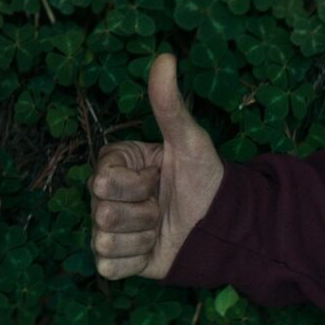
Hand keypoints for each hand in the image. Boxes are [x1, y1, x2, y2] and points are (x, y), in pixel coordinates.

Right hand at [89, 54, 223, 279]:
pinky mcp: (113, 261)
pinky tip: (153, 248)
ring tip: (160, 226)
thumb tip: (165, 57)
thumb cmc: (205, 179)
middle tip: (162, 204)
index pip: (103, 180)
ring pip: (106, 241)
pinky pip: (109, 267)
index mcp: (113, 165)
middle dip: (143, 213)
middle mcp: (102, 196)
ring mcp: (105, 229)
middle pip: (103, 213)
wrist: (221, 226)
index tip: (158, 176)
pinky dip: (137, 260)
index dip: (138, 184)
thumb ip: (169, 103)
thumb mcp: (189, 140)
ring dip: (143, 237)